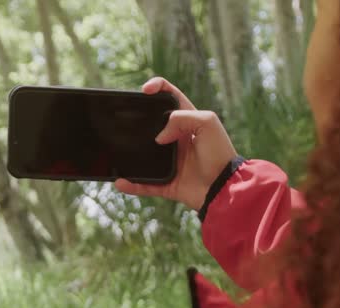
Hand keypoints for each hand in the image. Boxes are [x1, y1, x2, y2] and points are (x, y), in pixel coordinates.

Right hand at [114, 78, 237, 211]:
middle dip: (136, 120)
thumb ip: (181, 118)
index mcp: (188, 121)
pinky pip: (145, 185)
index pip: (170, 97)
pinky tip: (119, 182)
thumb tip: (159, 137)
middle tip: (123, 120)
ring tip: (115, 151)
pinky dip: (132, 185)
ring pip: (143, 156)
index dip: (157, 88)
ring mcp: (170, 162)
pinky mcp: (167, 184)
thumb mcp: (207, 123)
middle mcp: (177, 140)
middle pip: (151, 125)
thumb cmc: (220, 153)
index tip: (145, 90)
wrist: (224, 188)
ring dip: (129, 154)